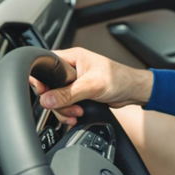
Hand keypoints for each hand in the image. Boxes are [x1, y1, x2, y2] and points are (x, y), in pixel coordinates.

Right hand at [30, 48, 153, 125]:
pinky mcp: (78, 94)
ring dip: (64, 110)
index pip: (46, 66)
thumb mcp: (92, 85)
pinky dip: (69, 113)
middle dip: (57, 102)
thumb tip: (47, 99)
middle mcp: (71, 69)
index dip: (41, 80)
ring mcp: (74, 83)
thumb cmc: (120, 79)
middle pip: (49, 87)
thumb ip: (68, 93)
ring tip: (77, 113)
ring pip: (56, 99)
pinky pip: (65, 105)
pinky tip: (77, 116)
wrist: (133, 91)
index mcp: (72, 58)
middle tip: (70, 106)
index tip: (44, 93)